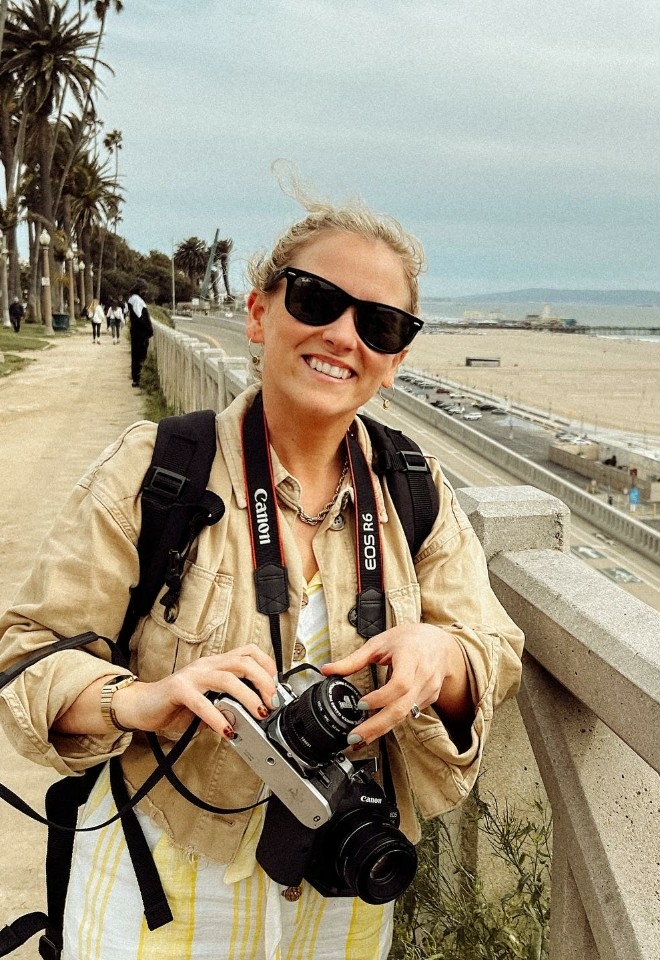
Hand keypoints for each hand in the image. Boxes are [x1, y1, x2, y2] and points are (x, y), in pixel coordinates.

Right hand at [55, 645, 277, 740]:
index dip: (267, 664)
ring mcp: (192, 676)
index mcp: (215, 664)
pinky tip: (227, 729)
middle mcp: (206, 665)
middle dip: (264, 681)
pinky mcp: (178, 690)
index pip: (248, 652)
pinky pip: (203, 702)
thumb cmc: (175, 704)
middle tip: (272, 702)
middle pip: (244, 662)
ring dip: (248, 697)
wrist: (140, 706)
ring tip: (258, 714)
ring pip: (228, 678)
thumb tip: (253, 715)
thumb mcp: (209, 700)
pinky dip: (218, 717)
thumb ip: (227, 703)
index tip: (277, 684)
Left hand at [321, 624, 472, 745]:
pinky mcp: (429, 700)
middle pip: (402, 707)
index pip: (400, 683)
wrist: (441, 644)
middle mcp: (423, 675)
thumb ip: (353, 660)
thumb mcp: (379, 643)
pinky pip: (408, 713)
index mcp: (410, 657)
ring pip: (405, 715)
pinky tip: (376, 728)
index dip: (381, 697)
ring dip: (381, 729)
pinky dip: (391, 722)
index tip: (361, 704)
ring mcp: (428, 690)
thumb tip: (327, 670)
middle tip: (355, 736)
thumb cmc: (410, 640)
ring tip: (360, 738)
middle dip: (377, 726)